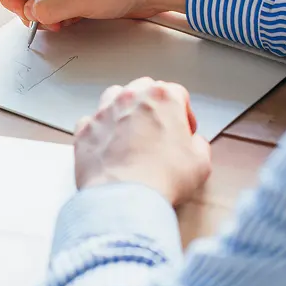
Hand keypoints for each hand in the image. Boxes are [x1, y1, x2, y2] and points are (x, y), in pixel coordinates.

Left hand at [74, 77, 211, 206]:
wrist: (124, 196)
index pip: (178, 93)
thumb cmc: (165, 177)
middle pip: (144, 88)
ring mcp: (104, 111)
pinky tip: (106, 146)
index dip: (184, 113)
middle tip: (158, 129)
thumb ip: (199, 145)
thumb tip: (193, 143)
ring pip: (114, 96)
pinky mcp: (84, 130)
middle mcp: (131, 97)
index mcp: (163, 98)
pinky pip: (91, 121)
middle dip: (152, 105)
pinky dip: (99, 130)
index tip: (184, 131)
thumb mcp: (200, 163)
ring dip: (123, 108)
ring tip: (129, 131)